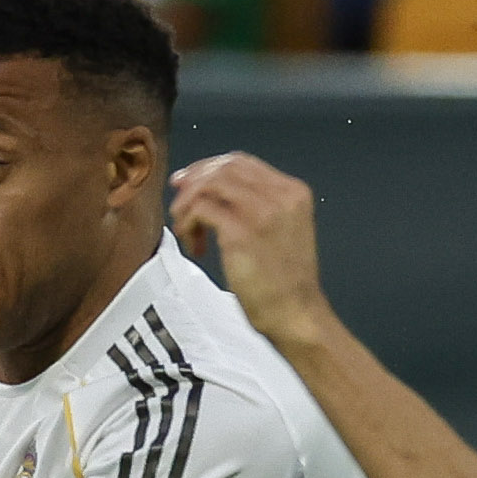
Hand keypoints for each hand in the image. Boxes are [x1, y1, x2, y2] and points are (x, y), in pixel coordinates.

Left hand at [170, 152, 335, 351]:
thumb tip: (215, 192)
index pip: (242, 162)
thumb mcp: (282, 231)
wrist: (297, 314)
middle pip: (223, 167)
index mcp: (292, 193)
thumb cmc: (286, 284)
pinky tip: (195, 246)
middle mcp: (279, 196)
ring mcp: (261, 212)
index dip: (209, 168)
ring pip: (208, 184)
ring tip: (186, 229)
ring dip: (188, 204)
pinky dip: (188, 224)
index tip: (189, 181)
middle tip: (179, 202)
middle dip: (194, 181)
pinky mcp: (241, 233)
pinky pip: (200, 209)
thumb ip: (260, 207)